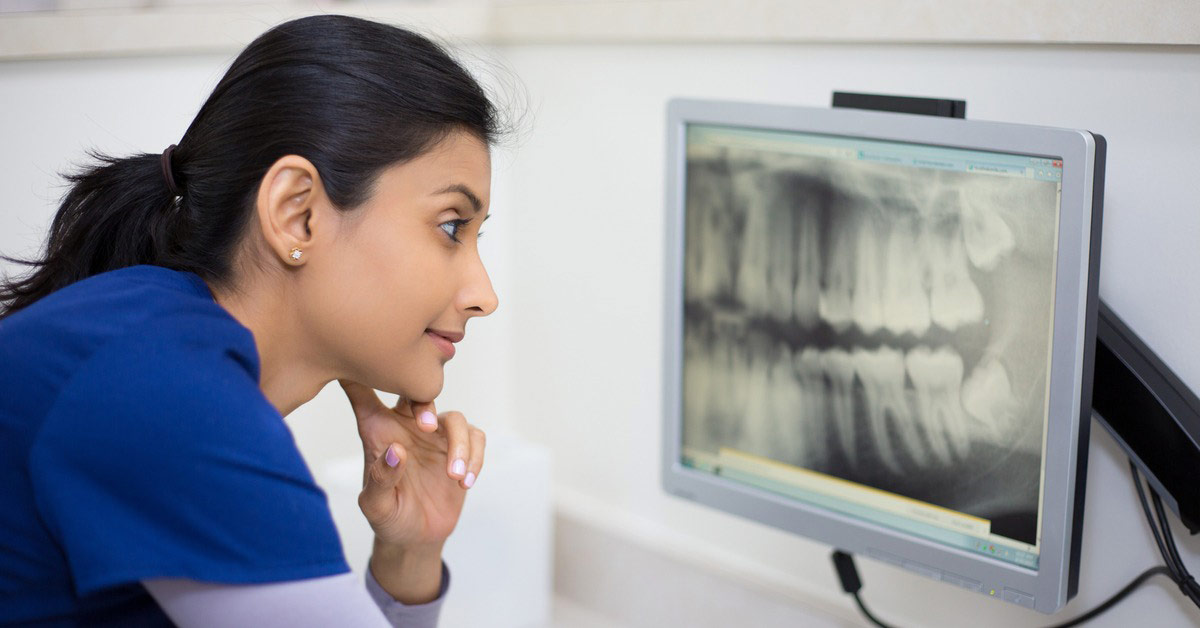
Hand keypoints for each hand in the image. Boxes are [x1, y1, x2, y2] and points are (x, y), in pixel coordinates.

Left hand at [339, 379, 485, 548]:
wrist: (416, 537)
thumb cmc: (388, 515)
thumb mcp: (376, 506)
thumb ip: (381, 479)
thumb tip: (397, 451)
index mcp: (378, 431)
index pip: (363, 396)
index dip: (360, 377)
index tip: (363, 362)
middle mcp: (408, 425)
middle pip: (418, 392)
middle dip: (424, 401)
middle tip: (426, 427)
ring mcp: (437, 435)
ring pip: (454, 418)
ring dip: (459, 445)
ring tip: (454, 476)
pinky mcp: (462, 449)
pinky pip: (476, 439)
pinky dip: (475, 458)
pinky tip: (465, 482)